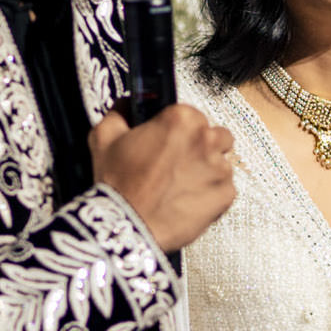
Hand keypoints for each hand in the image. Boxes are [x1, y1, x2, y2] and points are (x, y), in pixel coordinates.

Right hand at [90, 105, 235, 252]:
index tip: (168, 141)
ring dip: (206, 170)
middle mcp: (206, 140)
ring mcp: (220, 168)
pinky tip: (188, 200)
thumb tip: (127, 104)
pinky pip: (225, 189)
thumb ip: (119, 112)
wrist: (127, 226)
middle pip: (215, 135)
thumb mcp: (104, 138)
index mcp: (181, 119)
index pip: (190, 114)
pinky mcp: (226, 195)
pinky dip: (210, 194)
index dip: (177, 130)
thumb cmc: (117, 185)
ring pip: (221, 163)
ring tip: (180, 185)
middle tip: (177, 163)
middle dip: (200, 146)